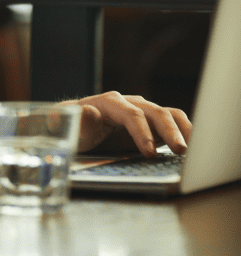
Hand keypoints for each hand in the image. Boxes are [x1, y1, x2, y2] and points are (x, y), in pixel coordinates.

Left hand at [62, 92, 191, 156]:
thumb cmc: (66, 126)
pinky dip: (182, 130)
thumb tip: (88, 112)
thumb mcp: (63, 126)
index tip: (150, 153)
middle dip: (170, 131)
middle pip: (154, 112)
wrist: (69, 125)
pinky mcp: (147, 121)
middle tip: (181, 151)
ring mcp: (139, 110)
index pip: (131, 114)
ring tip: (191, 149)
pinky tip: (190, 146)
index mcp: (107, 102)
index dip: (142, 133)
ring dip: (181, 129)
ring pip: (167, 114)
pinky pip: (170, 120)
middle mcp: (127, 103)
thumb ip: (76, 121)